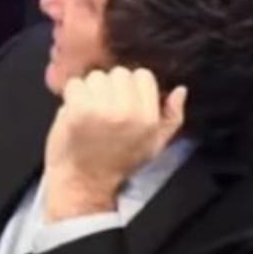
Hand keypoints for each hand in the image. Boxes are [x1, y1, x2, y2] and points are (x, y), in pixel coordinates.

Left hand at [41, 67, 186, 222]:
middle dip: (109, 87)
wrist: (85, 181)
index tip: (122, 101)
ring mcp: (103, 110)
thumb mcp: (154, 144)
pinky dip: (72, 95)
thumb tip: (180, 90)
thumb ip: (172, 117)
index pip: (143, 75)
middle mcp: (129, 112)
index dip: (130, 86)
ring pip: (96, 76)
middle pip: (118, 73)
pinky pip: (75, 84)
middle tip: (104, 108)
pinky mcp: (79, 110)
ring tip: (90, 110)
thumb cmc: (119, 162)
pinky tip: (75, 112)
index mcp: (149, 118)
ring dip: (90, 90)